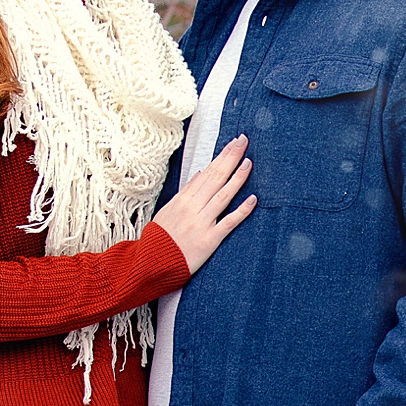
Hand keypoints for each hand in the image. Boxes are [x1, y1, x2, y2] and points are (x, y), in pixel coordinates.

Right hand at [158, 133, 254, 275]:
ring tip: (249, 162)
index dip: (221, 157)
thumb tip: (199, 173)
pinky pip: (228, 223)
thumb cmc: (160, 239)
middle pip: (215, 178)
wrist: (151, 264)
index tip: (233, 143)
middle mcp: (192, 208)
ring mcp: (201, 223)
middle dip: (231, 158)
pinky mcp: (209, 240)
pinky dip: (241, 211)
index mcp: (183, 199)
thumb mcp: (167, 211)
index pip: (206, 172)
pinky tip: (253, 199)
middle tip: (244, 141)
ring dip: (237, 178)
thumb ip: (185, 192)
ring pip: (223, 196)